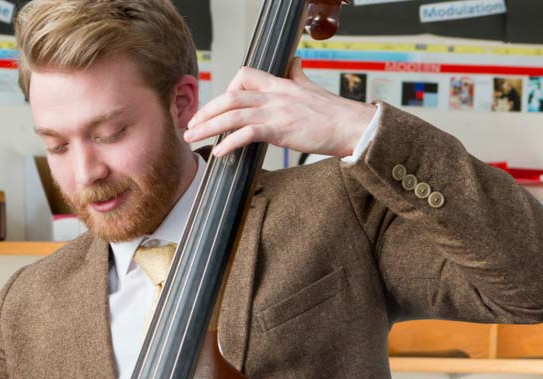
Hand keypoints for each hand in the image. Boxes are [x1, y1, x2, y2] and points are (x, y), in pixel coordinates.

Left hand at [184, 58, 376, 157]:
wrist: (351, 126)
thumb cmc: (333, 113)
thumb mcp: (311, 88)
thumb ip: (298, 75)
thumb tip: (296, 63)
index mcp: (280, 84)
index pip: (244, 76)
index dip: (226, 90)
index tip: (217, 107)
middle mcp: (274, 95)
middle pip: (230, 97)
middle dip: (206, 111)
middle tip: (191, 124)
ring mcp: (276, 111)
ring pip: (232, 114)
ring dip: (208, 127)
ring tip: (192, 137)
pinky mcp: (280, 129)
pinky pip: (247, 133)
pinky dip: (229, 142)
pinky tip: (219, 152)